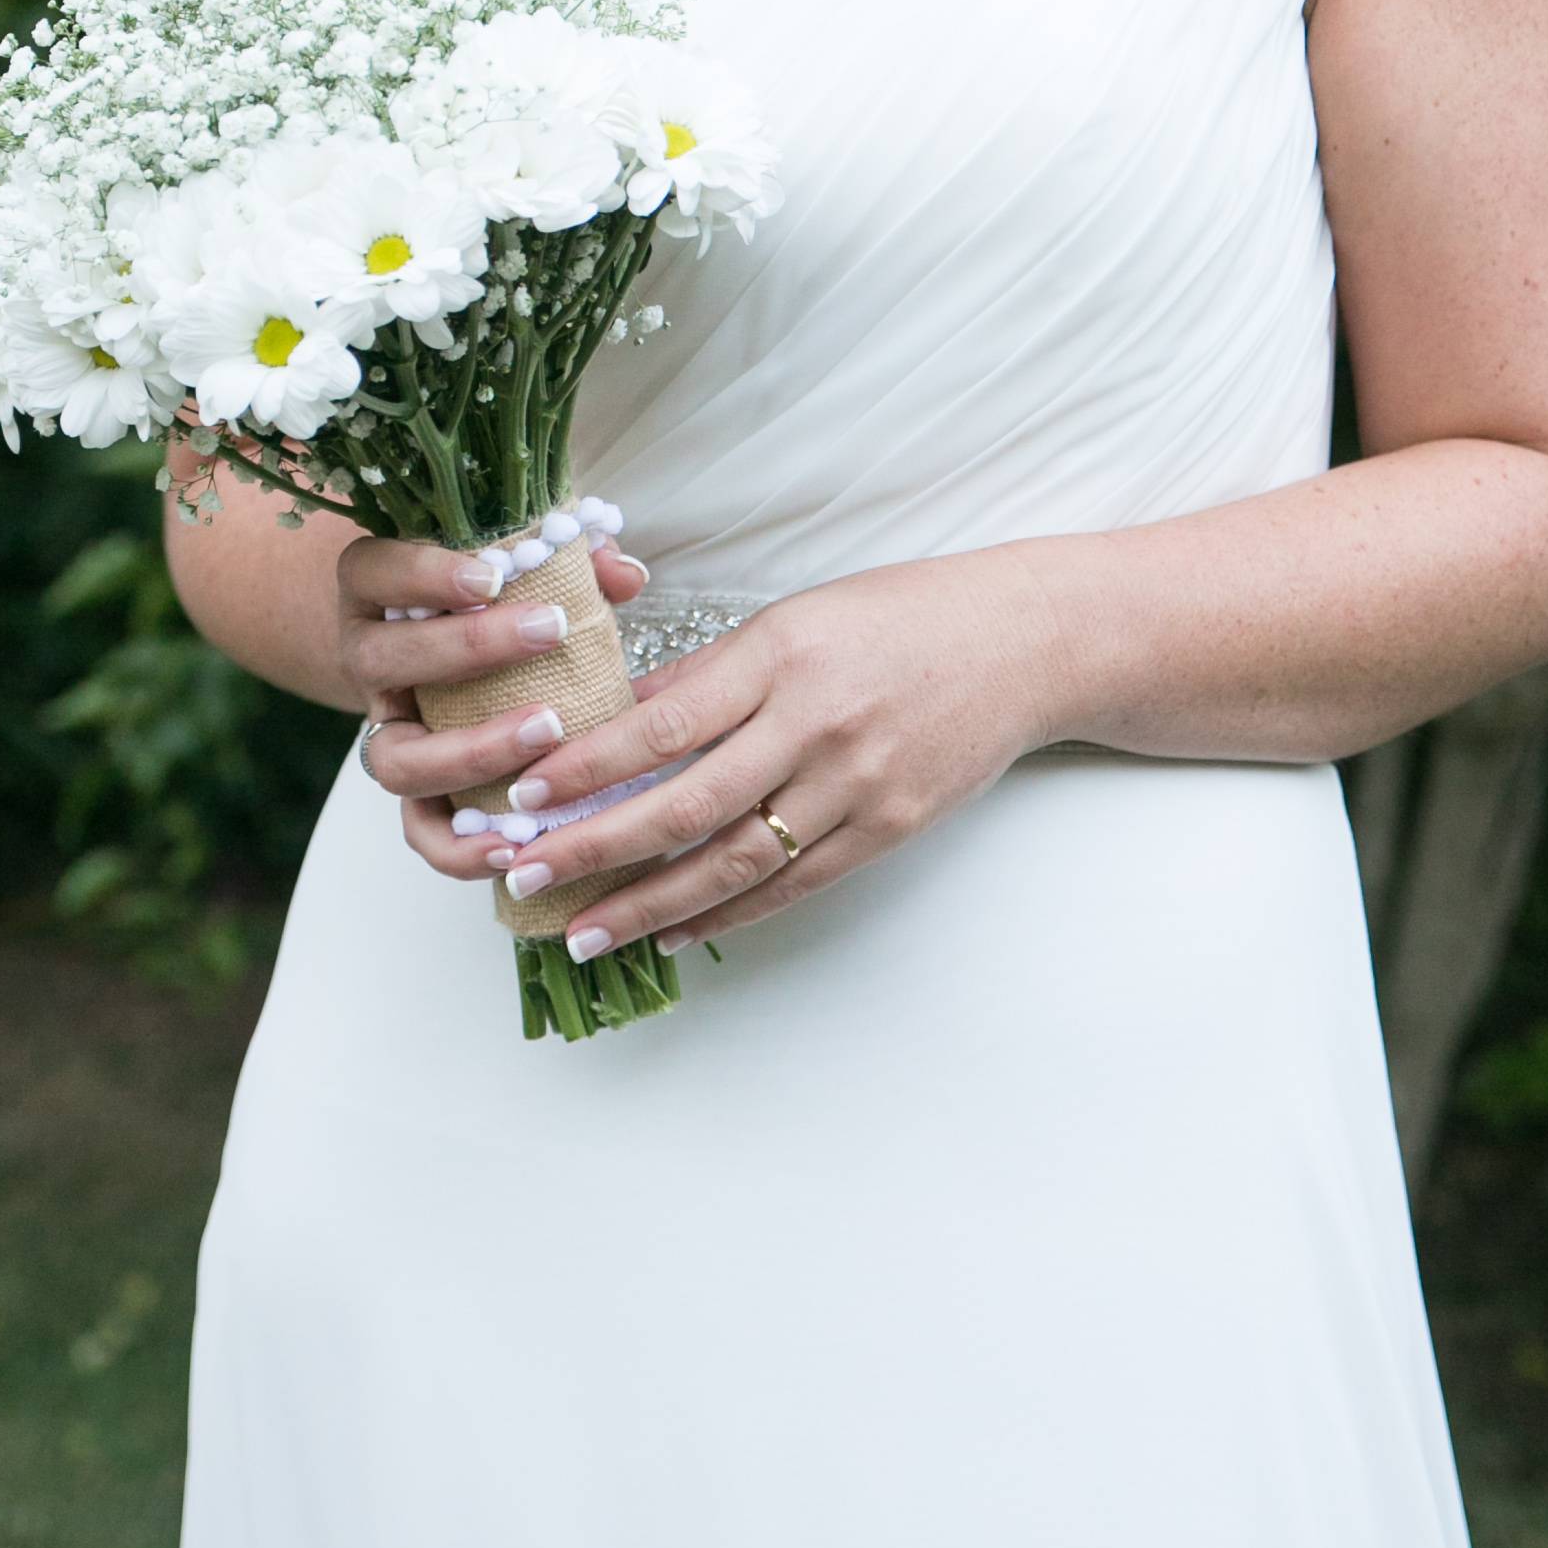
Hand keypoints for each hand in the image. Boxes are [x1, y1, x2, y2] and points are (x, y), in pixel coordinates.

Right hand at [337, 531, 650, 874]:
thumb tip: (624, 574)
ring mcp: (386, 730)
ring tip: (546, 733)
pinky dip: (459, 847)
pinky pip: (420, 831)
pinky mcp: (415, 791)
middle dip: (467, 648)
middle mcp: (368, 660)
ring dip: (471, 751)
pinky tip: (514, 843)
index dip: (424, 576)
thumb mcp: (523, 563)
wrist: (443, 644)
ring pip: (395, 759)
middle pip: (383, 659)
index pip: (375, 571)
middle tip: (549, 632)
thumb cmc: (495, 593)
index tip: (493, 578)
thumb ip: (570, 558)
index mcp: (376, 589)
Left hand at [382, 549, 1055, 955]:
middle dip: (595, 848)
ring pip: (733, 861)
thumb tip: (619, 719)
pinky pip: (792, 885)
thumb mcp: (796, 617)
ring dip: (647, 903)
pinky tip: (673, 930)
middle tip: (524, 878)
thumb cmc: (900, 617)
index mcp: (782, 654)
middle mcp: (815, 723)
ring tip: (582, 930)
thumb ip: (710, 673)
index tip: (525, 797)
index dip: (588, 767)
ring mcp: (855, 784)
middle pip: (685, 803)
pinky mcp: (886, 829)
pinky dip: (727, 914)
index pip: (663, 722)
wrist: (1022, 644)